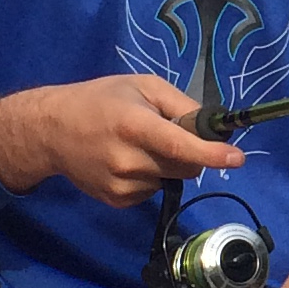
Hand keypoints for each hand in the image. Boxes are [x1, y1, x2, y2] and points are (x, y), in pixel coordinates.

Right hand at [0, 74, 244, 205]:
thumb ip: (180, 103)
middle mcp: (129, 160)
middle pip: (186, 167)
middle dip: (191, 154)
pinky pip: (153, 191)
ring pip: (171, 180)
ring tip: (138, 146)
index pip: (181, 146)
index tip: (237, 159)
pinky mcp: (117, 201)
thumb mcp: (142, 86)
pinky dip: (151, 178)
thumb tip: (212, 125)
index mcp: (135, 126)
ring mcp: (122, 185)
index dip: (212, 153)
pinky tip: (126, 161)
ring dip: (167, 166)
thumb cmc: (101, 100)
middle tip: (169, 134)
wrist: (50, 131)